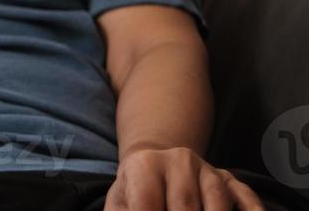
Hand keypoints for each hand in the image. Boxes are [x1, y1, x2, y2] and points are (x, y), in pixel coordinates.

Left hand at [106, 146, 263, 209]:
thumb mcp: (120, 203)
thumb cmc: (135, 190)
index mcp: (144, 165)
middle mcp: (179, 161)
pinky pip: (246, 197)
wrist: (155, 161)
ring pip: (217, 204)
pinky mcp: (230, 179)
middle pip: (185, 208)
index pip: (148, 205)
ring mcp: (208, 170)